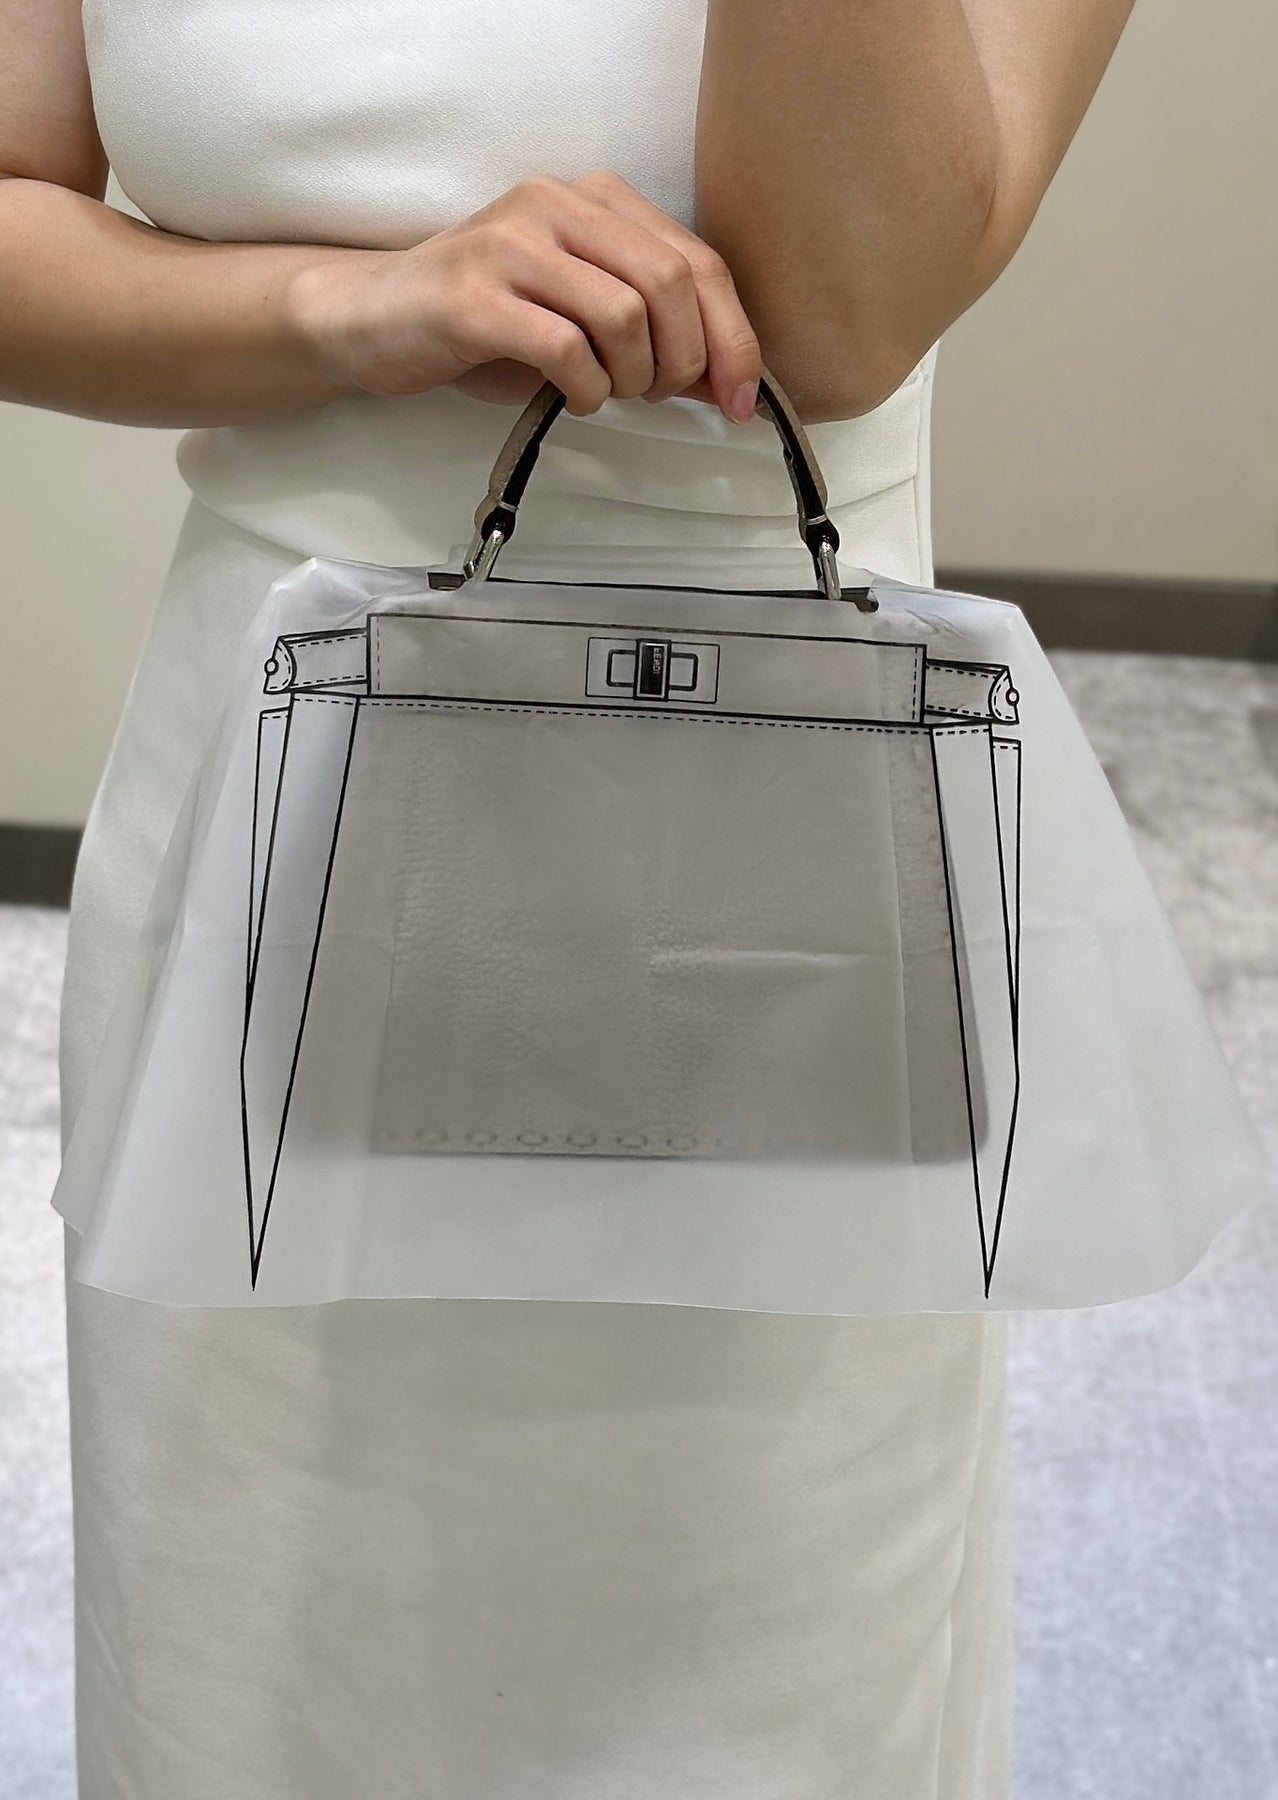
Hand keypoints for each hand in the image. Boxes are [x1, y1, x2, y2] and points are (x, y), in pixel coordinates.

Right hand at [289, 171, 761, 421]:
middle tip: (659, 397)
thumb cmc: (486, 322)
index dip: (733, 337)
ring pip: (623, 315)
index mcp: (593, 198)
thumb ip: (650, 329)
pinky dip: (586, 389)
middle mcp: (555, 204)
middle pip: (669, 284)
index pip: (697, 261)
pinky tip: (572, 397)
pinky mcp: (474, 297)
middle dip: (684, 360)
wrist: (375, 318)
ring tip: (606, 392)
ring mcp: (511, 246)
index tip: (743, 400)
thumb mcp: (578, 312)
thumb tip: (728, 380)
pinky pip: (565, 349)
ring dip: (632, 377)